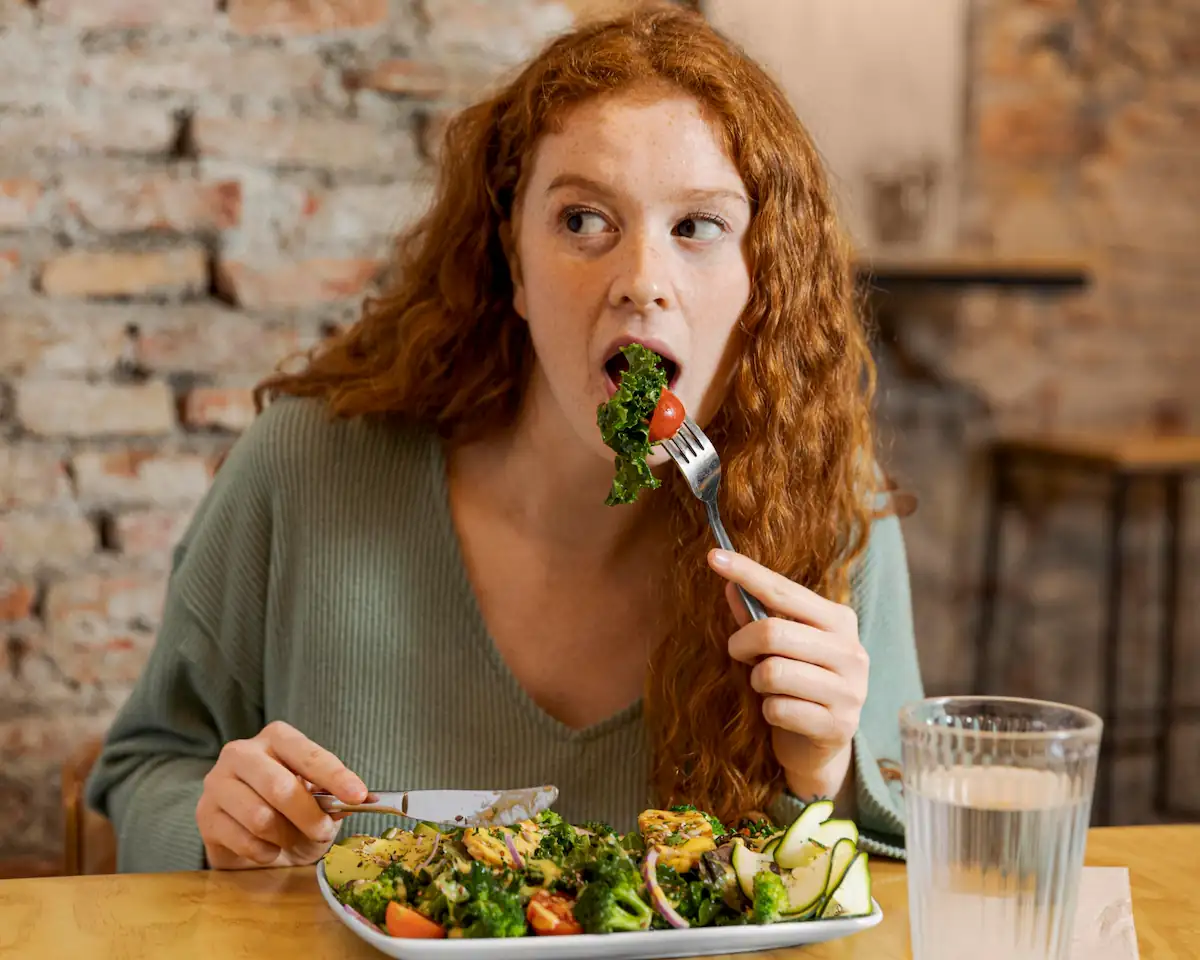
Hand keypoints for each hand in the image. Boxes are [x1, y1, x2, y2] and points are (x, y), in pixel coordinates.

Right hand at [196, 720, 366, 869]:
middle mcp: (242, 752)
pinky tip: (269, 849)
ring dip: (285, 837)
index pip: (308, 754)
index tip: (359, 795)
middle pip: (280, 787)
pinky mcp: (205, 815)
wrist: (246, 837)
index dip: (336, 776)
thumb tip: (359, 798)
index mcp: (276, 738)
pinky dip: (266, 852)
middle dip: (309, 816)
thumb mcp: (315, 798)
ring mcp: (218, 782)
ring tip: (291, 840)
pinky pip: (244, 841)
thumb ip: (332, 796)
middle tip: (323, 832)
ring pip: (260, 817)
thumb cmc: (289, 811)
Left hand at [708, 549, 868, 798]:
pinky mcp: (839, 725)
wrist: (820, 747)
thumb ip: (756, 616)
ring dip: (756, 681)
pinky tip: (780, 714)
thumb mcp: (777, 647)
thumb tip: (728, 585)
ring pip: (772, 672)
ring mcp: (850, 690)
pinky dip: (768, 711)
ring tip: (766, 687)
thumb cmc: (796, 685)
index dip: (746, 572)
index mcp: (839, 620)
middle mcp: (851, 651)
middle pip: (772, 631)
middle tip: (739, 654)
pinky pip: (777, 708)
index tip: (712, 555)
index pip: (784, 589)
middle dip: (741, 644)